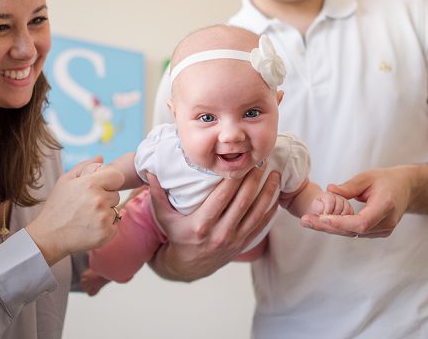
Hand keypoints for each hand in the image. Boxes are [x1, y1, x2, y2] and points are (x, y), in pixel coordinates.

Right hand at [26, 156, 123, 264]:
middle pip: (116, 195)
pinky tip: (89, 228)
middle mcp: (99, 199)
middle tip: (87, 206)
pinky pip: (114, 226)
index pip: (117, 176)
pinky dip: (105, 228)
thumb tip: (102, 157)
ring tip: (87, 218)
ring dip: (105, 214)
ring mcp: (103, 217)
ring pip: (115, 211)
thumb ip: (84, 167)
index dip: (110, 181)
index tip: (102, 187)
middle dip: (105, 199)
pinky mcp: (106, 233)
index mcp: (90, 184)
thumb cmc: (56, 207)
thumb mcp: (65, 181)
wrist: (48, 237)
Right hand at [148, 167, 280, 280]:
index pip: (221, 198)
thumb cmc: (176, 236)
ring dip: (267, 193)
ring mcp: (233, 240)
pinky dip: (270, 210)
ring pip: (255, 214)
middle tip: (261, 161)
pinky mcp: (242, 244)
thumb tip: (150, 172)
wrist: (188, 266)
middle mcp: (219, 234)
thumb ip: (157, 194)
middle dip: (253, 181)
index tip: (241, 162)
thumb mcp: (164, 217)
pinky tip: (277, 196)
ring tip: (275, 175)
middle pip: (241, 203)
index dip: (233, 179)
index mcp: (200, 224)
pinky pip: (260, 226)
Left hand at [301, 166, 412, 237]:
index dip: (341, 223)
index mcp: (385, 206)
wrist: (407, 189)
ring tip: (308, 221)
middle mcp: (386, 222)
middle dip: (328, 227)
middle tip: (305, 221)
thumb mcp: (367, 177)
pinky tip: (322, 222)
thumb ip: (349, 186)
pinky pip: (356, 233)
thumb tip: (329, 189)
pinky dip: (339, 228)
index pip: (362, 222)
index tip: (322, 218)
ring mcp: (383, 230)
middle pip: (353, 231)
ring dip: (330, 228)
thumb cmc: (387, 180)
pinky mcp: (378, 232)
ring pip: (352, 234)